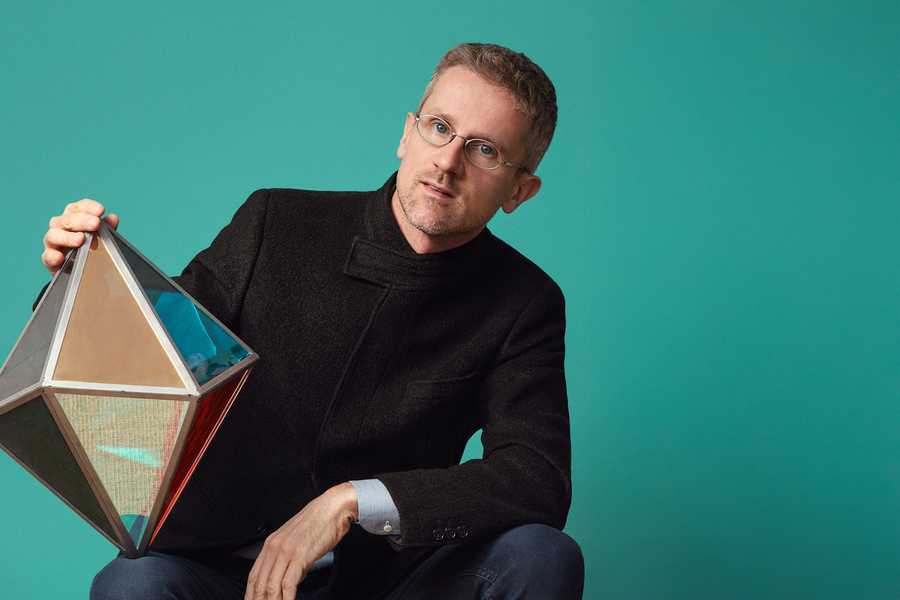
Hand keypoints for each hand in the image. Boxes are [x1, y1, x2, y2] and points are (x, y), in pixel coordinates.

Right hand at [42, 199, 118, 273]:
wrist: (79, 270)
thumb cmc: (88, 247)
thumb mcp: (100, 237)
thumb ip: (107, 228)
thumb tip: (113, 218)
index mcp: (73, 217)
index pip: (78, 207)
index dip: (89, 207)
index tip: (100, 210)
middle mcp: (60, 226)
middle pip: (67, 219)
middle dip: (82, 220)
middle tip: (95, 223)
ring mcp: (52, 242)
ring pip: (53, 234)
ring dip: (67, 237)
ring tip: (81, 239)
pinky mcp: (49, 258)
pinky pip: (47, 256)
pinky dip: (53, 256)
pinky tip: (60, 257)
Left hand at [245, 482, 358, 599]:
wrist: (333, 508)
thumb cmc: (318, 523)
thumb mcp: (296, 542)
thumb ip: (290, 562)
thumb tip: (290, 581)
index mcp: (270, 544)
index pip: (253, 576)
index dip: (250, 595)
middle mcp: (274, 547)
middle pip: (259, 583)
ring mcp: (286, 551)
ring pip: (271, 586)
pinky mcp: (300, 555)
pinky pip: (289, 583)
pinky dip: (287, 598)